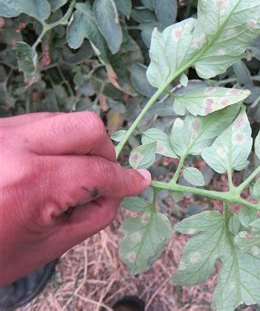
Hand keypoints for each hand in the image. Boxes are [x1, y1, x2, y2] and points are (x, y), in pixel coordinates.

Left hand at [0, 112, 149, 286]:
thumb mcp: (47, 247)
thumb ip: (95, 215)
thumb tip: (121, 190)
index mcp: (27, 182)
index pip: (96, 172)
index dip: (124, 180)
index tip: (139, 183)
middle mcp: (11, 145)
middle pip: (85, 127)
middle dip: (104, 152)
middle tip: (102, 178)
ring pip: (63, 120)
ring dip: (80, 146)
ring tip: (70, 176)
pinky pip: (40, 124)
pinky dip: (56, 143)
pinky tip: (47, 168)